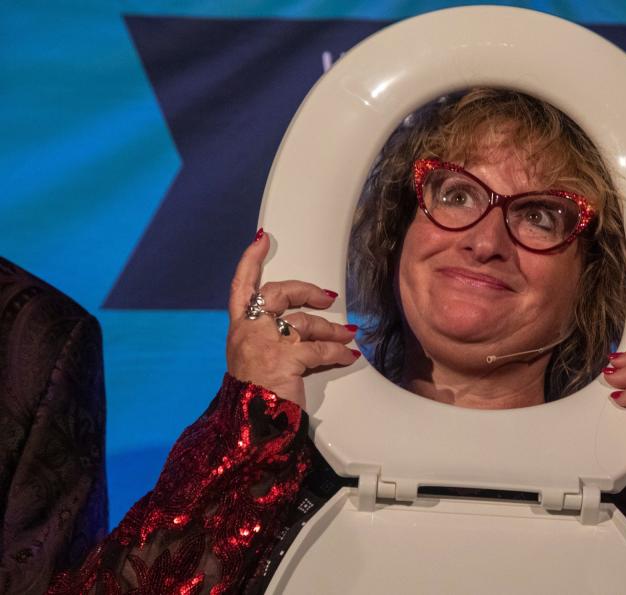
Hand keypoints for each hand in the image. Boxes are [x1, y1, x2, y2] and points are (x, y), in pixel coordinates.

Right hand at [226, 230, 360, 407]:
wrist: (250, 426)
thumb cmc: (254, 397)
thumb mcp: (251, 361)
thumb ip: (266, 339)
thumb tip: (296, 328)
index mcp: (239, 330)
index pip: (240, 287)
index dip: (250, 260)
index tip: (262, 239)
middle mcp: (248, 331)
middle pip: (278, 293)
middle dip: (306, 290)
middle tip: (327, 297)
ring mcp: (266, 342)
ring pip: (305, 322)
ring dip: (331, 328)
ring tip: (348, 334)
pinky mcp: (285, 358)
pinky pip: (319, 348)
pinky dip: (337, 351)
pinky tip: (348, 355)